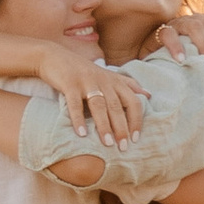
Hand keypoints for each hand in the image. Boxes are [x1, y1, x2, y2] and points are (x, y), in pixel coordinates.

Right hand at [29, 38, 143, 142]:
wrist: (54, 56)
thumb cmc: (83, 70)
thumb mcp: (108, 75)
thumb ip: (128, 84)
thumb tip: (149, 95)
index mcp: (114, 80)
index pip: (132, 101)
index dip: (136, 120)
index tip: (135, 138)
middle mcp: (103, 80)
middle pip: (116, 106)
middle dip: (121, 128)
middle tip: (123, 147)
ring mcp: (86, 81)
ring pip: (99, 105)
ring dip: (104, 125)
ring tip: (108, 143)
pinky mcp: (69, 83)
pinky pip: (75, 103)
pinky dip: (78, 119)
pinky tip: (81, 134)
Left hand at [152, 15, 203, 64]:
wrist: (161, 43)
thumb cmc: (156, 58)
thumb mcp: (149, 62)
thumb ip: (149, 67)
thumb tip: (146, 86)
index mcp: (161, 33)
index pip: (168, 34)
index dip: (175, 46)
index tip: (182, 61)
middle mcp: (176, 23)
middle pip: (193, 25)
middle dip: (203, 44)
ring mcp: (188, 20)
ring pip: (203, 21)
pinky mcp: (198, 20)